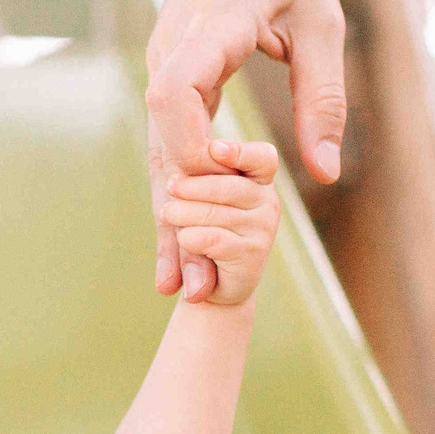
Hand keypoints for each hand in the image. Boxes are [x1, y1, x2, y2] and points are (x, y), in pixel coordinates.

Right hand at [145, 0, 342, 300]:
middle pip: (163, 144)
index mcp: (209, 31)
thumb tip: (325, 174)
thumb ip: (323, 95)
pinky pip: (169, 146)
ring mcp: (163, 70)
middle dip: (178, 215)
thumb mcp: (322, 19)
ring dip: (170, 220)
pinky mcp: (170, 83)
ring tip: (178, 285)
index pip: (177, 96)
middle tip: (194, 282)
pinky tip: (177, 247)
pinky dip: (175, 196)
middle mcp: (171, 54)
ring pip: (160, 155)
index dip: (199, 146)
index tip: (237, 179)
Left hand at [156, 140, 279, 305]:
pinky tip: (184, 238)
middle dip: (191, 187)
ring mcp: (263, 228)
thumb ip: (194, 179)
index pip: (262, 158)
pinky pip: (213, 239)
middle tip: (170, 187)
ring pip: (214, 213)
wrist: (210, 284)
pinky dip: (191, 238)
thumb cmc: (200, 230)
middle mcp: (267, 201)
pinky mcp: (252, 253)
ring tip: (167, 214)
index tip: (213, 149)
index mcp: (258, 180)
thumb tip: (178, 172)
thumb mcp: (193, 199)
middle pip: (227, 186)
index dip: (239, 153)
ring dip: (183, 214)